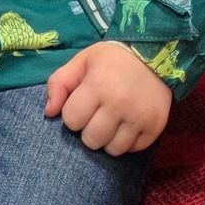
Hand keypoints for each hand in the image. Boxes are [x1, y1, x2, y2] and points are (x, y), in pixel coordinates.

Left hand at [44, 39, 172, 154]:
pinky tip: (127, 124)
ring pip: (112, 150)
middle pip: (91, 140)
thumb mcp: (82, 61)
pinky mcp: (155, 127)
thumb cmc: (113, 60)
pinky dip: (127, 141)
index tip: (83, 103)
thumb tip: (49, 113)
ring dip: (108, 139)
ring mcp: (139, 117)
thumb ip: (59, 83)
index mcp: (98, 85)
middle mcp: (119, 103)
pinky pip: (132, 150)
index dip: (73, 113)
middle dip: (89, 130)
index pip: (71, 120)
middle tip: (98, 114)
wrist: (155, 54)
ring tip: (112, 121)